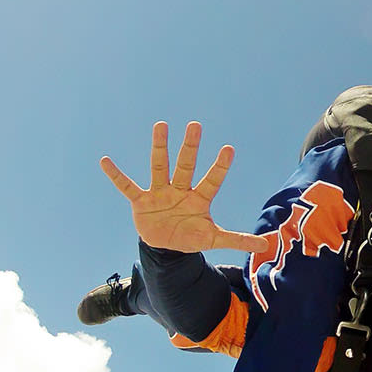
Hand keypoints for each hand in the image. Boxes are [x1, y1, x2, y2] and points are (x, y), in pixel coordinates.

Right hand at [101, 121, 270, 254]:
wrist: (165, 246)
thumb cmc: (190, 236)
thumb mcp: (213, 239)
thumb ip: (237, 239)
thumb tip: (266, 244)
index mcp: (199, 199)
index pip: (212, 181)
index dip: (220, 166)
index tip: (229, 149)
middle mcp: (180, 190)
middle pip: (186, 166)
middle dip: (190, 147)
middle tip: (195, 125)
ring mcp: (160, 193)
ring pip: (160, 167)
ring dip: (160, 148)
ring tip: (161, 126)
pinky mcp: (141, 201)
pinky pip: (127, 186)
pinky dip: (116, 176)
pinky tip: (105, 161)